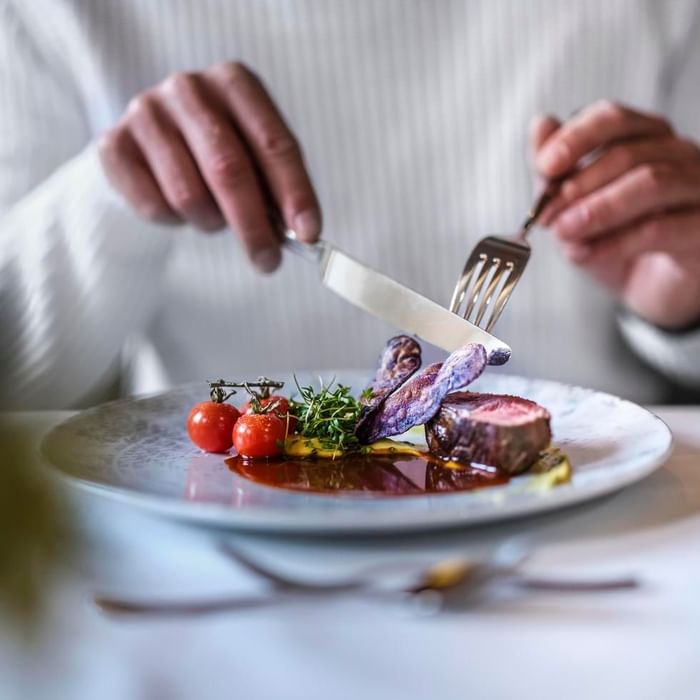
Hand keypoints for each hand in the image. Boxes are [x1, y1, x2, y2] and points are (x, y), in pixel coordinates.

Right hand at [98, 62, 320, 272]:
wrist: (148, 152)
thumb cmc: (213, 158)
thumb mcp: (253, 162)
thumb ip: (275, 189)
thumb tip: (300, 232)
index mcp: (236, 84)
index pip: (274, 143)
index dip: (294, 193)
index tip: (308, 234)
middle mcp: (189, 88)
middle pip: (229, 169)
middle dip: (254, 225)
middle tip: (268, 262)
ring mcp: (145, 112)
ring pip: (189, 193)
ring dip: (209, 222)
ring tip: (210, 218)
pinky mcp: (113, 144)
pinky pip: (153, 205)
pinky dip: (172, 221)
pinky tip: (175, 209)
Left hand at [530, 101, 699, 328]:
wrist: (649, 288)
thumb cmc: (615, 241)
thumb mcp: (575, 208)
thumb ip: (557, 172)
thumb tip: (541, 125)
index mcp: (645, 138)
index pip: (612, 118)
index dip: (575, 138)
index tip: (545, 167)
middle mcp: (678, 155)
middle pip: (628, 153)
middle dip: (578, 186)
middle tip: (546, 216)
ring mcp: (698, 188)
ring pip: (651, 183)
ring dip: (598, 209)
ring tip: (563, 233)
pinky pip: (660, 229)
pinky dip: (614, 243)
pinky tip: (584, 254)